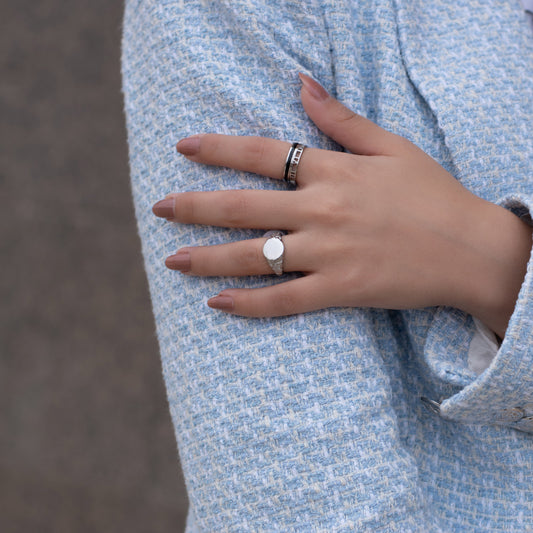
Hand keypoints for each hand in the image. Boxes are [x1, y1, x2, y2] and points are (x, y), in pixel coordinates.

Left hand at [152, 74, 531, 336]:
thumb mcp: (391, 145)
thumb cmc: (431, 194)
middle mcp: (322, 210)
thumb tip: (302, 84)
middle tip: (158, 210)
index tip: (183, 148)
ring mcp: (329, 253)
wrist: (470, 249)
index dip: (218, 149)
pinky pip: (284, 299)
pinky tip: (218, 304)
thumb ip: (341, 118)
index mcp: (333, 171)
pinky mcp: (340, 290)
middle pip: (244, 207)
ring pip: (254, 256)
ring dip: (208, 259)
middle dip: (195, 207)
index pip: (262, 153)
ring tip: (173, 262)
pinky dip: (249, 304)